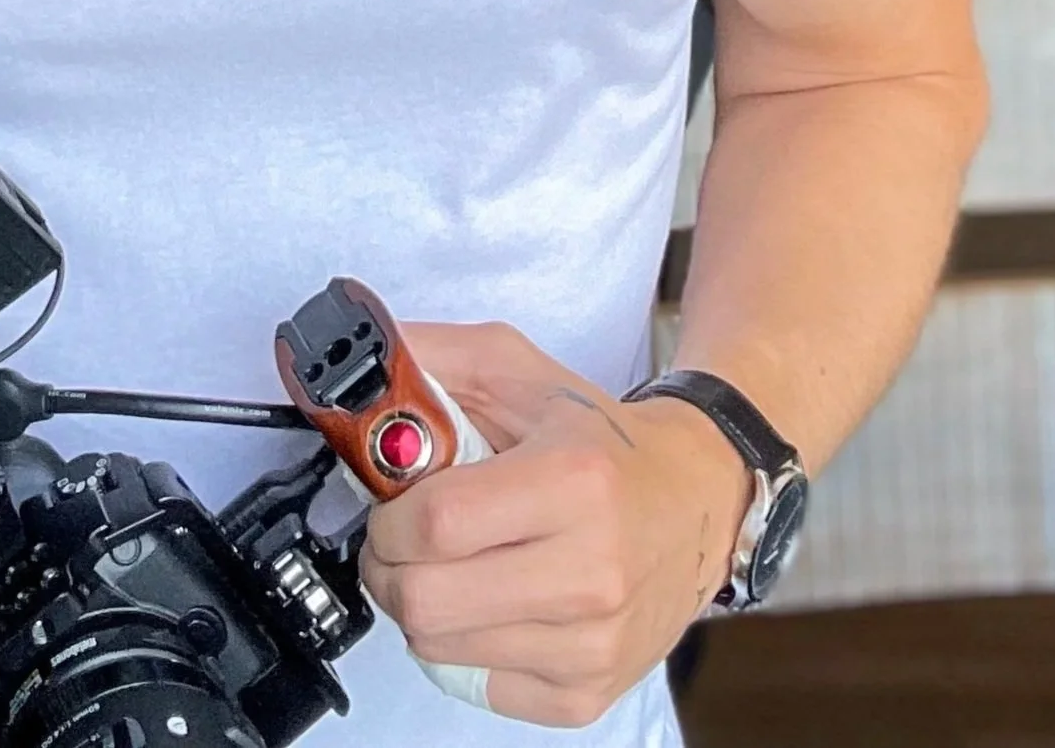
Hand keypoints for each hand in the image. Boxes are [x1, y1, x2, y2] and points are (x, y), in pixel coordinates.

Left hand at [358, 322, 751, 727]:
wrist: (697, 501)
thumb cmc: (600, 440)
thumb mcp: (519, 370)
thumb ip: (432, 359)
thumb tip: (357, 373)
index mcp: (573, 481)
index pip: (435, 523)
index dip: (388, 514)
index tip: (390, 502)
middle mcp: (590, 571)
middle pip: (426, 600)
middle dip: (388, 566)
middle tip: (401, 541)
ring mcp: (591, 644)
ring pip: (438, 650)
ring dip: (422, 606)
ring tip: (449, 566)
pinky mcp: (586, 694)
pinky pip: (475, 685)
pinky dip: (463, 646)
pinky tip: (488, 603)